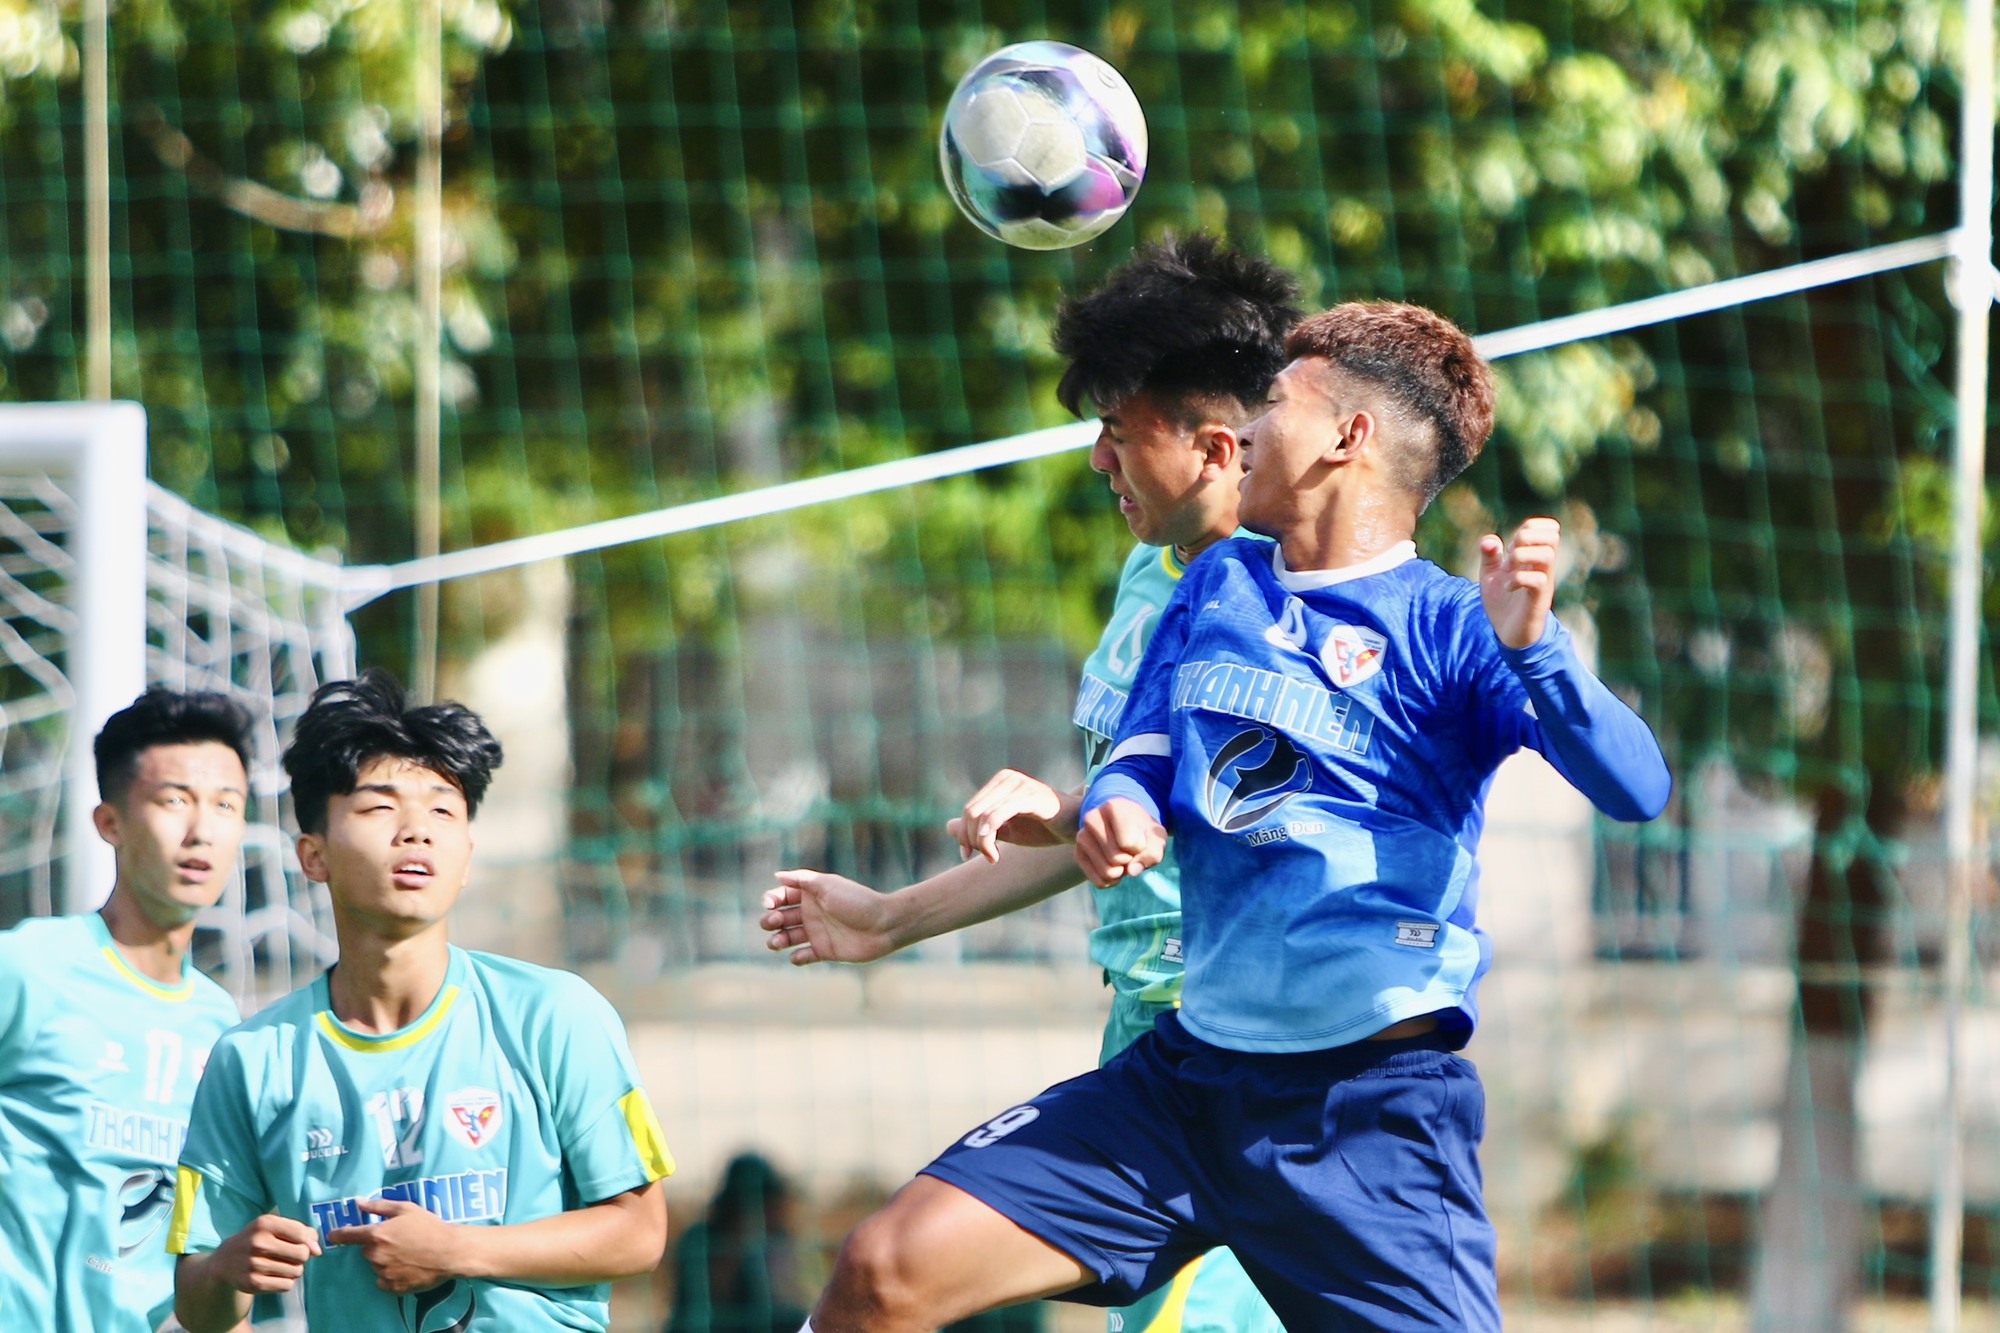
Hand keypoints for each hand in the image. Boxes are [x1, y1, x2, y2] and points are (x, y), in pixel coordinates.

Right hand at [209, 1214, 320, 1294]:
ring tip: (280, 1265)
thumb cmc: (258, 1239)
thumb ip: (302, 1232)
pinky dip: (285, 1282)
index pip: (302, 1234)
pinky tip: (274, 1276)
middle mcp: (258, 1243)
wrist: (225, 1261)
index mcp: (264, 1224)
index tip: (299, 1243)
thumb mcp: (275, 1227)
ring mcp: (254, 1265)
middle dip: (301, 1256)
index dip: (307, 1240)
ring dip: (294, 1270)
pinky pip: (287, 1285)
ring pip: (296, 1271)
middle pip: (302, 1254)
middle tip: (289, 1256)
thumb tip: (317, 1251)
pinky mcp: (253, 1284)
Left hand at [326, 1198, 463, 1293]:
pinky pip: (383, 1281)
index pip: (347, 1236)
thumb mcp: (406, 1209)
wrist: (449, 1252)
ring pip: (376, 1265)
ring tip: (407, 1255)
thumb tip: (358, 1203)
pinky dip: (391, 1275)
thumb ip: (379, 1206)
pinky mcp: (391, 1287)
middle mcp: (375, 1255)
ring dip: (385, 1260)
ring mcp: (382, 1273)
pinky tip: (407, 1268)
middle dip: (378, 1246)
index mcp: (376, 1234)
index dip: (338, 1235)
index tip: (332, 1237)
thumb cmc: (428, 1226)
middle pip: (367, 1250)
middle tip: (398, 1241)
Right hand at [762, 869, 897, 965]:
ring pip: (787, 938)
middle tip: (777, 922)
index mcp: (811, 895)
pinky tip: (797, 955)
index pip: (781, 896)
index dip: (771, 900)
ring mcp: (817, 933)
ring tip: (777, 943)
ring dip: (777, 940)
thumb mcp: (829, 885)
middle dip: (770, 921)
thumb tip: (778, 875)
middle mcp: (811, 913)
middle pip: (780, 918)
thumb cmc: (857, 901)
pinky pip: (804, 956)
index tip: (771, 904)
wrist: (884, 925)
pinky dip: (796, 958)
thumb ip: (802, 879)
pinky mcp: (825, 951)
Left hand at [951, 770, 1078, 861]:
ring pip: (981, 816)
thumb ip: (979, 828)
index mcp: (1000, 782)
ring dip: (981, 843)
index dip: (964, 834)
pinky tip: (996, 856)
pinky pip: (997, 816)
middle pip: (972, 812)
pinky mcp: (1029, 795)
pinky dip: (989, 838)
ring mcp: (1018, 784)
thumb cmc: (1043, 828)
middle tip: (985, 858)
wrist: (1076, 828)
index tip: (968, 855)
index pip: (969, 809)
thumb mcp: (1007, 831)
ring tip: (993, 858)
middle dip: (971, 840)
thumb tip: (948, 827)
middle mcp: (1007, 778)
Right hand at [1075, 798, 1166, 887]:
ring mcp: (1082, 836)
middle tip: (1131, 851)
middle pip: (1117, 858)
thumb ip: (1153, 853)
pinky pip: (1099, 881)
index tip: (1140, 838)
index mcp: (1113, 807)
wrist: (1125, 828)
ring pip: (1107, 872)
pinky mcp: (1078, 853)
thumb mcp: (1156, 837)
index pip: (1129, 843)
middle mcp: (1092, 818)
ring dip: (1121, 873)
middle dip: (1130, 861)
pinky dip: (1111, 881)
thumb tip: (1132, 870)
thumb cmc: (1143, 831)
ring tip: (1123, 859)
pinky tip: (1115, 869)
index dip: (1141, 847)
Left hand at [1479, 517, 1560, 649]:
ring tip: (1507, 570)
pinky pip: (1538, 580)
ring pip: (1547, 555)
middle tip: (1510, 552)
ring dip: (1520, 557)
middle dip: (1526, 537)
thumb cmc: (1502, 603)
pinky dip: (1518, 579)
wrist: (1507, 634)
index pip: (1546, 529)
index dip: (1532, 525)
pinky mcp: (1538, 600)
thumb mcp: (1490, 575)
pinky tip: (1507, 587)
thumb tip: (1490, 539)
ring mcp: (1543, 583)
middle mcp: (1543, 568)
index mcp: (1533, 559)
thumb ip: (1489, 556)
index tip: (1512, 543)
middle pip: (1551, 537)